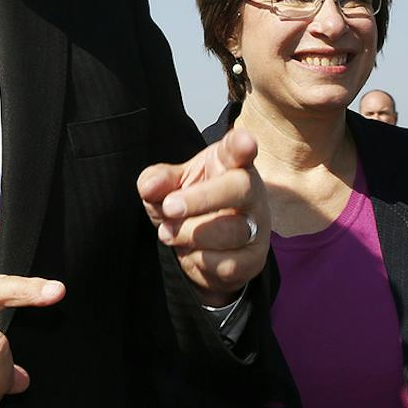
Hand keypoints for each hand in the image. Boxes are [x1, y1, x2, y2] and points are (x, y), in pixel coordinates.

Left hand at [137, 128, 269, 303]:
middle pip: (240, 189)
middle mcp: (252, 192)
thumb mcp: (170, 185)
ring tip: (167, 233)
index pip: (238, 149)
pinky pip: (228, 265)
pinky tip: (190, 252)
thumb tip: (150, 187)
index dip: (242, 144)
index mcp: (231, 164)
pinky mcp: (254, 258)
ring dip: (191, 235)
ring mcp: (258, 226)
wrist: (203, 247)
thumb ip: (158, 181)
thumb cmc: (189, 203)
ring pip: (231, 232)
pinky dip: (200, 261)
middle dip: (200, 200)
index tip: (244, 142)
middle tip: (169, 207)